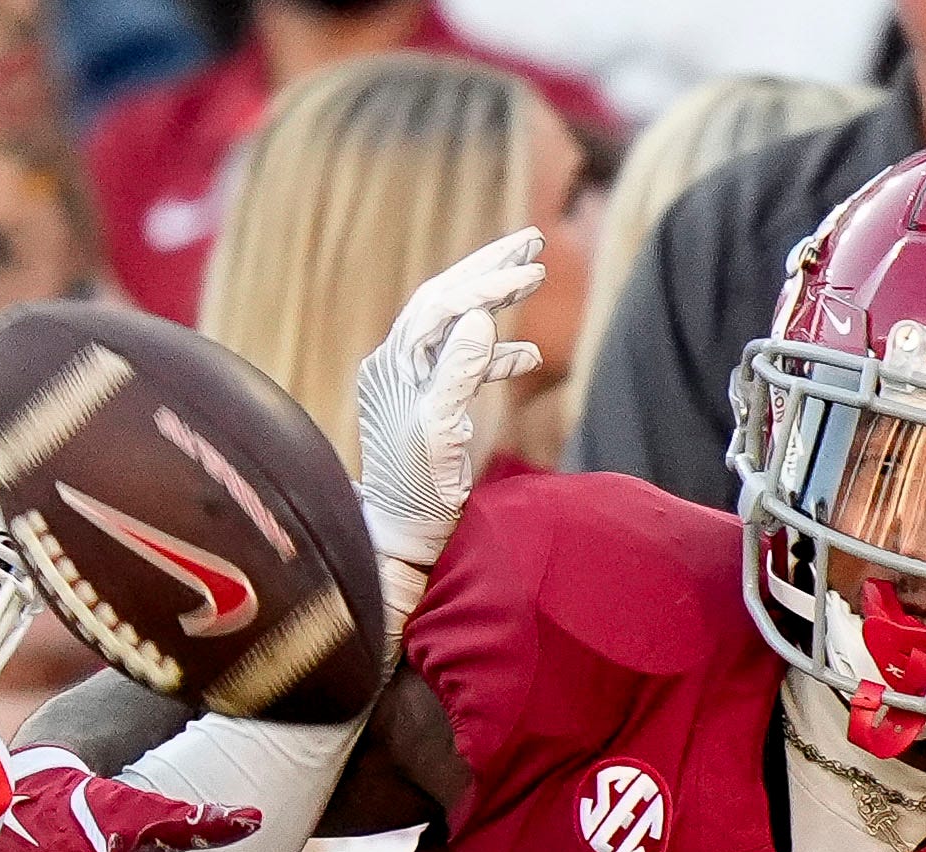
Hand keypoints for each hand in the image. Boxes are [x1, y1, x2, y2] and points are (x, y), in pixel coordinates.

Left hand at [351, 227, 545, 584]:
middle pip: (443, 299)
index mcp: (393, 365)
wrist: (399, 537)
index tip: (531, 271)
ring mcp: (405, 382)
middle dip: (488, 269)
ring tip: (533, 276)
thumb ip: (459, 372)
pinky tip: (526, 357)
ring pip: (452, 325)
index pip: (442, 305)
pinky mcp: (421, 403)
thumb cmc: (418, 492)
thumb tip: (478, 317)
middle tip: (531, 239)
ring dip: (493, 301)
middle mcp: (393, 365)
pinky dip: (492, 354)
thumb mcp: (441, 431)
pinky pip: (458, 363)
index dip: (488, 284)